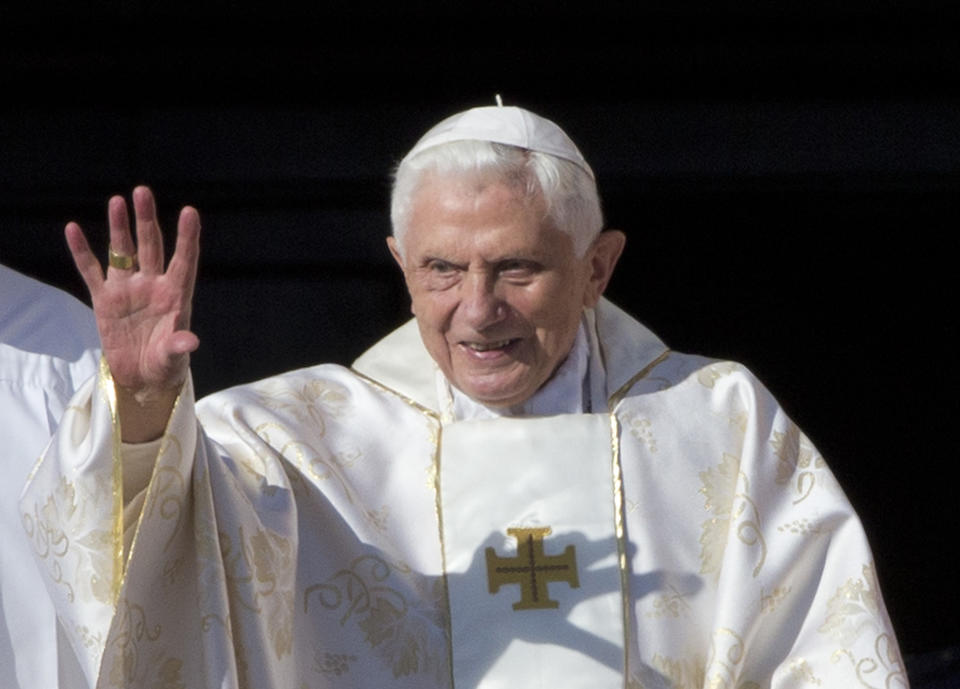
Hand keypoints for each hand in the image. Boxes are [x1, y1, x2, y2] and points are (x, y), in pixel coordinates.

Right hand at [66, 186, 199, 440]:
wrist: (141, 379)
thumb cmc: (166, 366)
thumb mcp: (174, 358)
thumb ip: (179, 346)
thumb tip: (190, 340)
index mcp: (176, 295)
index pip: (184, 261)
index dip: (187, 238)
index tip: (190, 212)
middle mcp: (153, 285)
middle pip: (151, 247)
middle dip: (147, 220)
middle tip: (142, 192)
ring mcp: (128, 290)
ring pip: (123, 252)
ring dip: (119, 227)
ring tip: (117, 201)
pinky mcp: (105, 300)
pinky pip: (91, 271)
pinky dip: (82, 252)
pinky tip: (73, 229)